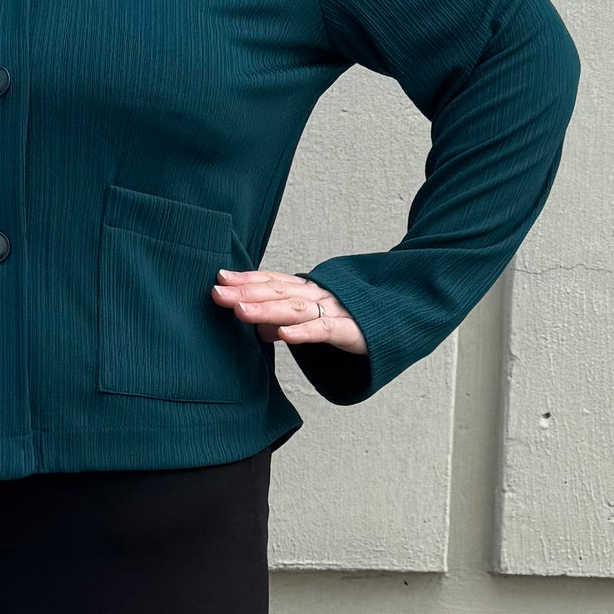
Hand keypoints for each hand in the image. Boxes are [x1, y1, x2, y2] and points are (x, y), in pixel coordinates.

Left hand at [212, 268, 366, 356]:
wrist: (396, 321)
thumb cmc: (350, 320)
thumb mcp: (313, 320)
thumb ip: (285, 322)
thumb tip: (259, 330)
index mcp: (306, 290)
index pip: (271, 281)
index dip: (246, 279)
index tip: (219, 278)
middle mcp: (317, 295)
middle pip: (276, 292)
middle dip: (245, 292)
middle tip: (217, 293)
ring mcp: (333, 310)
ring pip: (294, 308)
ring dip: (265, 309)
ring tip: (240, 312)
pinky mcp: (350, 330)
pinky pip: (323, 330)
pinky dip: (302, 332)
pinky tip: (283, 335)